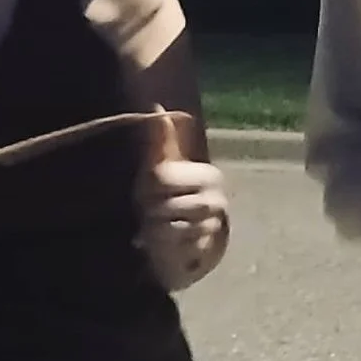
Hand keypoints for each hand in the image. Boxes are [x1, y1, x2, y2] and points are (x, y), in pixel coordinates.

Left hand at [135, 115, 229, 289]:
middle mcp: (217, 201)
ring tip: (150, 227)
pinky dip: (161, 247)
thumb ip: (161, 138)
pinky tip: (158, 243)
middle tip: (145, 212)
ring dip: (152, 230)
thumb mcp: (164, 164)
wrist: (188, 234)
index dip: (144, 186)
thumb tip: (157, 106)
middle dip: (148, 210)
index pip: (161, 177)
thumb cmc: (171, 194)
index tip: (143, 190)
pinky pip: (175, 249)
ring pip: (169, 228)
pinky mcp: (205, 253)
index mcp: (208, 176)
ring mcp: (213, 228)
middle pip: (164, 205)